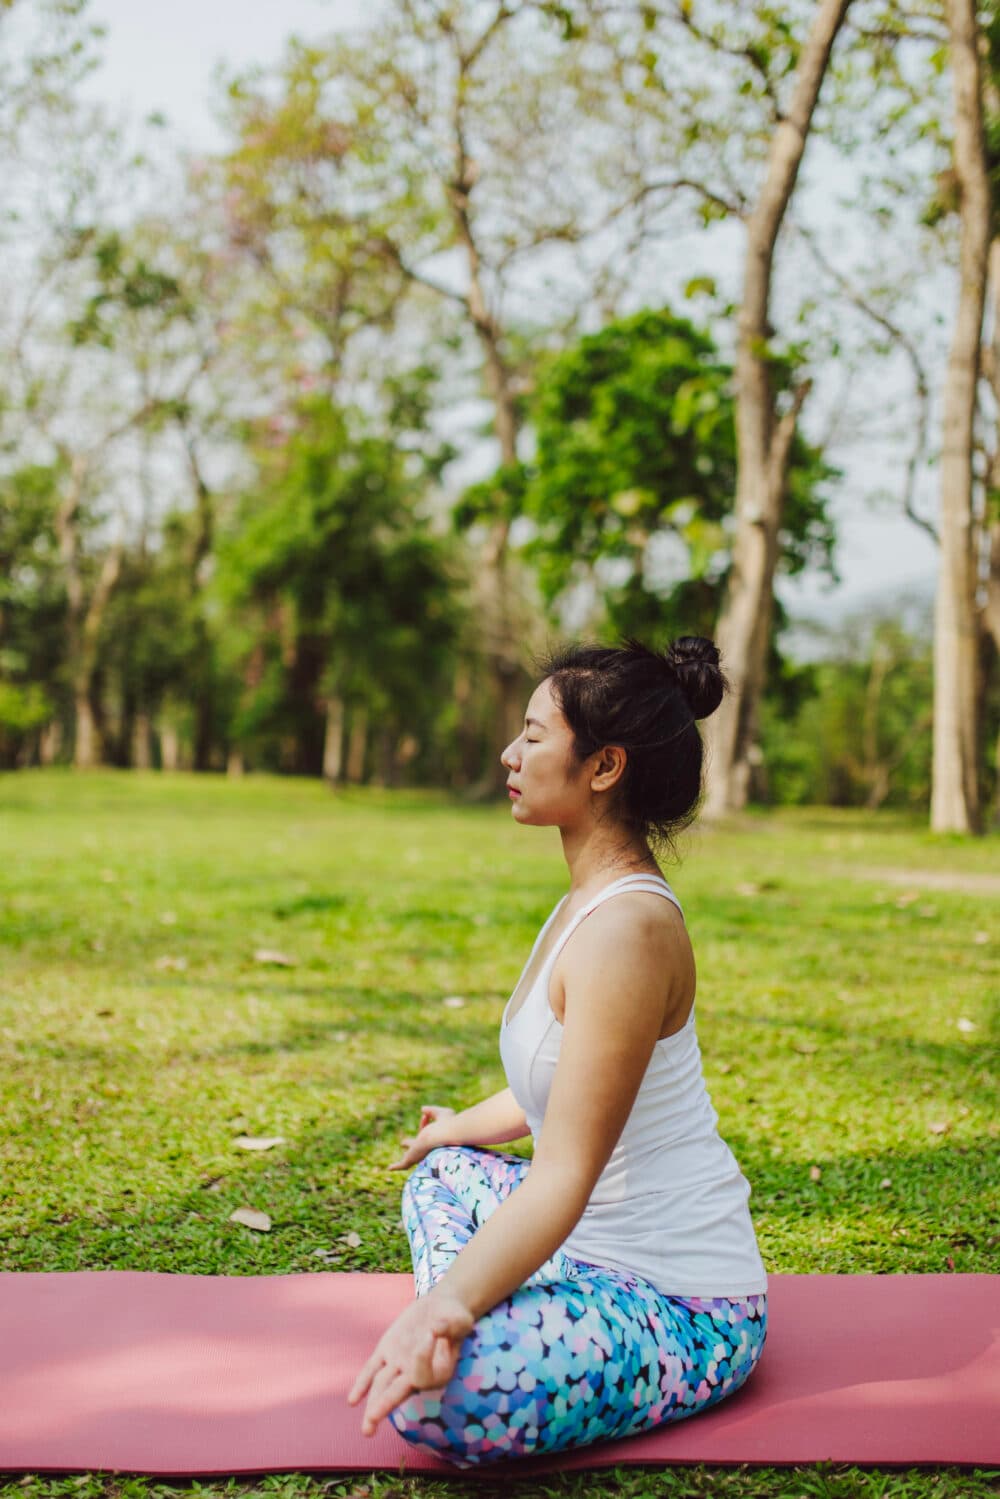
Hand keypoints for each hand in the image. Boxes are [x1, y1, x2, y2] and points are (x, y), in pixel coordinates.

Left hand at [346, 1288, 474, 1435]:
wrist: (439, 1307)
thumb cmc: (454, 1316)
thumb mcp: (459, 1318)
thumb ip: (450, 1325)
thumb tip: (435, 1329)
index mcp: (439, 1372)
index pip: (424, 1374)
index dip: (423, 1356)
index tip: (431, 1333)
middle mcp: (416, 1374)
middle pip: (398, 1393)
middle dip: (383, 1407)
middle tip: (368, 1430)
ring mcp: (399, 1365)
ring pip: (382, 1387)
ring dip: (372, 1405)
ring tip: (367, 1430)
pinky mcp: (386, 1351)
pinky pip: (371, 1370)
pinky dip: (362, 1384)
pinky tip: (352, 1402)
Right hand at [388, 1104, 456, 1171]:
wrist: (445, 1137)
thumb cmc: (447, 1124)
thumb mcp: (440, 1114)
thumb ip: (432, 1110)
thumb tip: (423, 1109)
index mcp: (434, 1139)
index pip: (425, 1132)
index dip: (424, 1123)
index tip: (424, 1115)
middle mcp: (428, 1148)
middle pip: (417, 1147)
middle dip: (410, 1144)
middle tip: (403, 1143)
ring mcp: (419, 1154)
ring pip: (410, 1157)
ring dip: (405, 1157)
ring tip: (397, 1158)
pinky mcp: (412, 1159)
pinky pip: (403, 1165)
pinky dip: (396, 1167)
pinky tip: (389, 1168)